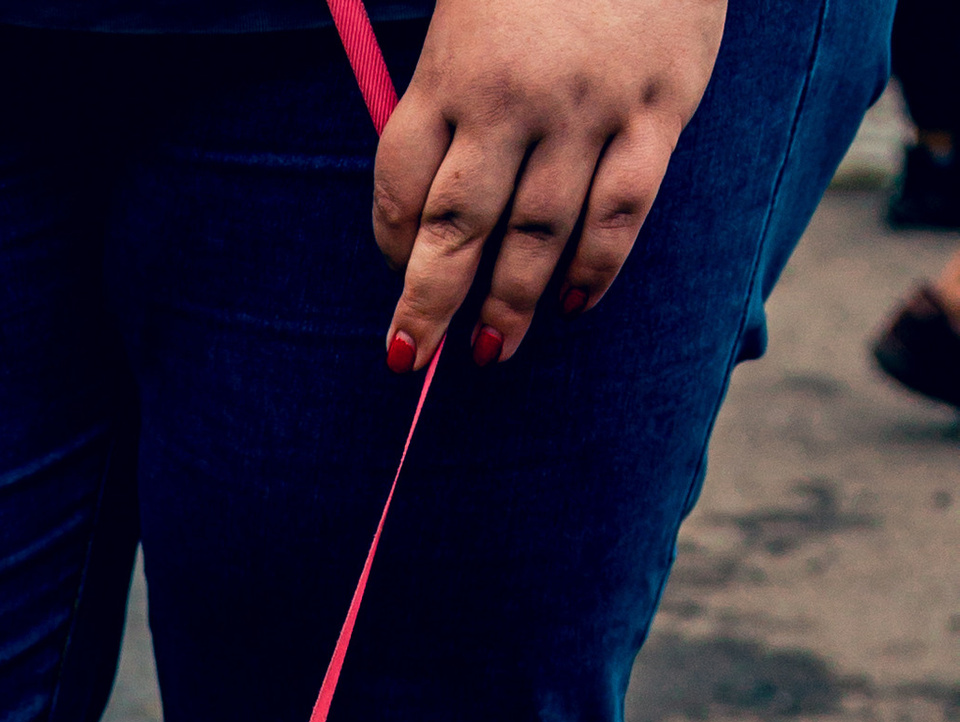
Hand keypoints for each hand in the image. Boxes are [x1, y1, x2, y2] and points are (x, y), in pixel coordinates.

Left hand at [374, 0, 727, 369]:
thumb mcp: (469, 8)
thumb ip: (445, 93)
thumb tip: (425, 202)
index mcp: (453, 68)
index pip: (400, 184)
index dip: (391, 245)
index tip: (395, 276)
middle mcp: (514, 97)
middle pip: (456, 229)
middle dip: (430, 306)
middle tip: (412, 359)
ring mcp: (589, 108)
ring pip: (539, 236)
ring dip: (511, 303)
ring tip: (493, 349)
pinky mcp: (659, 109)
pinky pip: (622, 211)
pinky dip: (596, 268)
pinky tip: (575, 304)